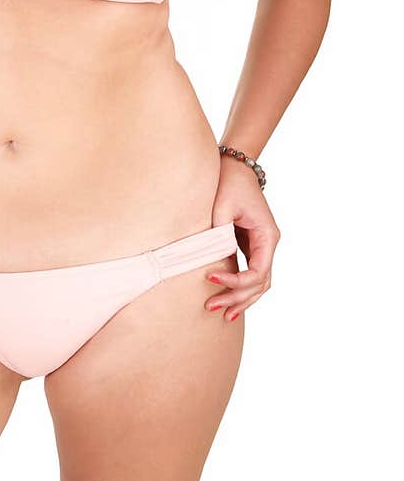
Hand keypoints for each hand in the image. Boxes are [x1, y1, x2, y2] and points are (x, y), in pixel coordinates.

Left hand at [205, 155, 280, 321]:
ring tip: (222, 314)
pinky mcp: (251, 245)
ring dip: (241, 298)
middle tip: (211, 306)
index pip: (258, 271)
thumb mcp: (222, 207)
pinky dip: (242, 287)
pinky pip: (251, 273)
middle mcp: (268, 244)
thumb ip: (220, 236)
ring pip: (259, 282)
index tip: (211, 278)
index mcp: (267, 236)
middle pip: (260, 283)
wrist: (235, 166)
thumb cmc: (229, 183)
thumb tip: (217, 263)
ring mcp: (261, 246)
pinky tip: (229, 302)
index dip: (236, 281)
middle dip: (237, 297)